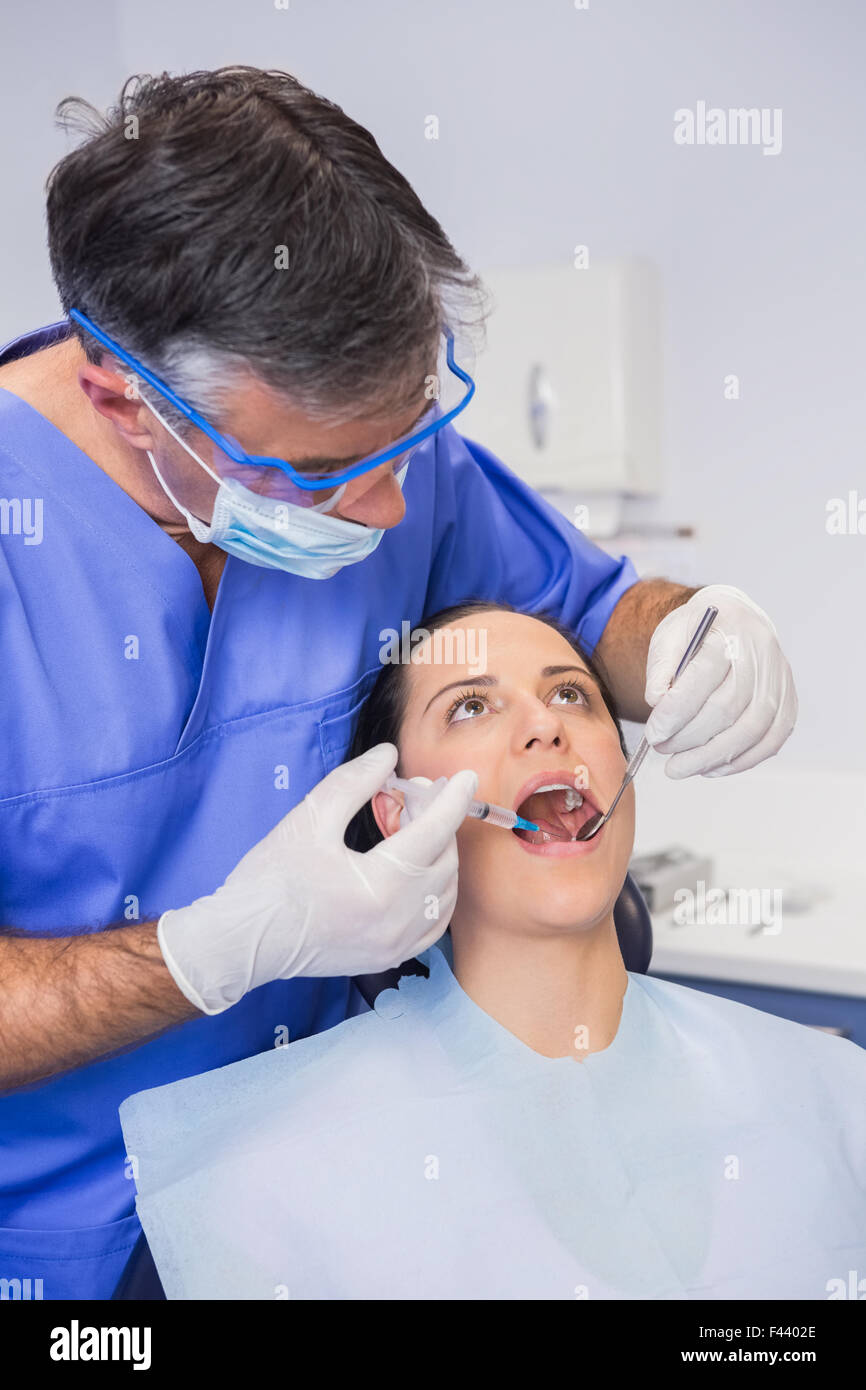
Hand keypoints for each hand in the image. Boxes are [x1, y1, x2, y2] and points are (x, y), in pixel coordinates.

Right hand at [157, 744, 477, 1014]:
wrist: (243, 940)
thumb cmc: (271, 880)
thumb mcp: (310, 818)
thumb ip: (355, 782)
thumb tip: (388, 756)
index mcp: (381, 884)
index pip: (434, 831)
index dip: (453, 799)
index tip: (465, 777)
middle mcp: (397, 920)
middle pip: (443, 860)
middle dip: (438, 823)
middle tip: (412, 797)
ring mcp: (395, 944)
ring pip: (444, 894)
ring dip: (439, 858)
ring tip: (410, 831)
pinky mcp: (386, 957)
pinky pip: (432, 924)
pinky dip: (434, 894)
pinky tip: (418, 874)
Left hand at [643, 584, 797, 777]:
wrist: (736, 621)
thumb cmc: (699, 633)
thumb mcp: (670, 637)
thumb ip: (660, 670)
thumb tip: (658, 705)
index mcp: (730, 632)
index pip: (703, 677)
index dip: (676, 711)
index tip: (654, 732)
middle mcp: (762, 656)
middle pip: (727, 708)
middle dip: (688, 738)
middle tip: (661, 749)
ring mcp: (780, 681)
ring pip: (749, 731)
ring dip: (710, 757)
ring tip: (679, 766)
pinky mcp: (788, 703)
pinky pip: (769, 741)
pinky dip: (739, 761)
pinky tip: (710, 767)